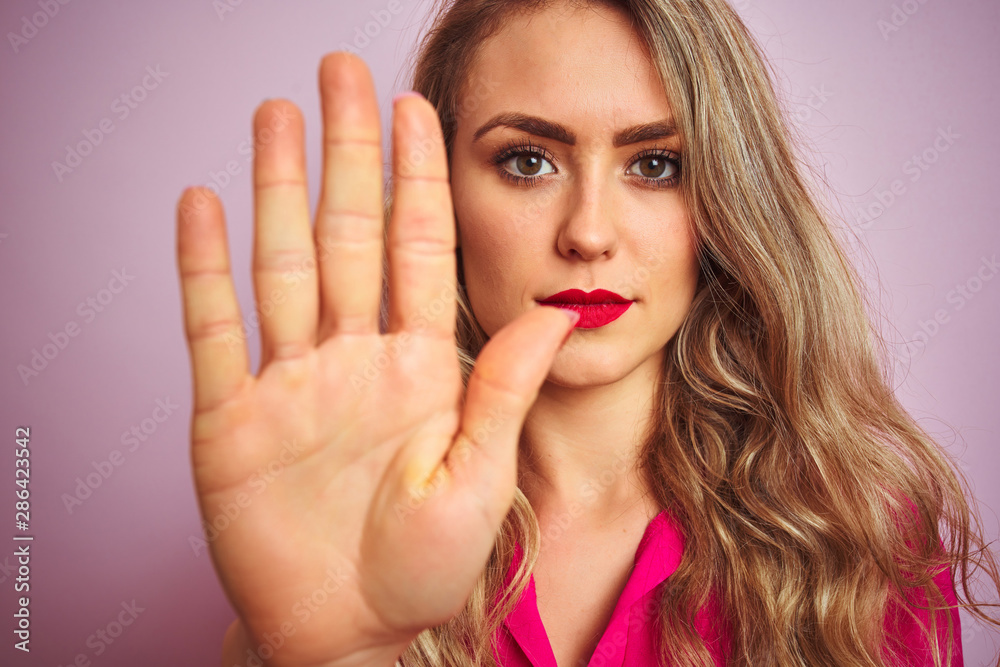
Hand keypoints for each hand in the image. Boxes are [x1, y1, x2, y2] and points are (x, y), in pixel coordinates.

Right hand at [175, 52, 576, 665]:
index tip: (417, 107)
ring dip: (277, 188)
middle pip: (348, 233)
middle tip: (340, 70)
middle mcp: (352, 357)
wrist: (352, 632)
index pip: (417, 247)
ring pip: (282, 263)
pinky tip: (202, 204)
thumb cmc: (424, 567)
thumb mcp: (478, 476)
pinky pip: (213, 330)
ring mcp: (289, 383)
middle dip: (347, 151)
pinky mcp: (230, 420)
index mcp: (417, 364)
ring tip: (275, 115)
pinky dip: (203, 268)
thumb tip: (554, 312)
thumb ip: (501, 389)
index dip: (417, 177)